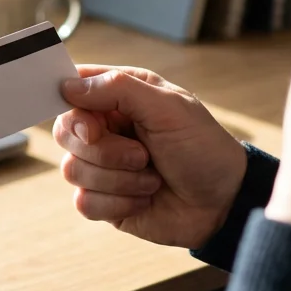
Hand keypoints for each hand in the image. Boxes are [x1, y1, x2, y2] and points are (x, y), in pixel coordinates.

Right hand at [55, 66, 247, 247]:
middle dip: (105, 151)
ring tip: (153, 178)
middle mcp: (108, 128)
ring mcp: (104, 165)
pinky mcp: (105, 200)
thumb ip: (118, 89)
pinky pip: (84, 203)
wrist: (223, 202)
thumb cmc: (203, 148)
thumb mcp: (168, 108)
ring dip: (119, 179)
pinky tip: (145, 199)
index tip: (93, 126)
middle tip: (143, 155)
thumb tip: (68, 86)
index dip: (73, 106)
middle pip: (66, 133)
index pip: (73, 89)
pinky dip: (118, 204)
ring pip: (72, 170)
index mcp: (121, 95)